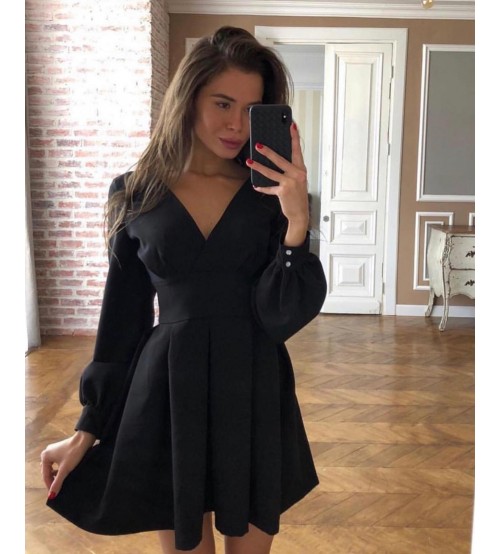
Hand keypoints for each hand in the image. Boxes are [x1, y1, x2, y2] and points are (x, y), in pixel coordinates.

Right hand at [40, 430, 95, 498]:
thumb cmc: (73, 453)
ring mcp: (54, 450)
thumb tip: (51, 495)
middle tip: (56, 489)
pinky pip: (56, 462)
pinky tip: (63, 473)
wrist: (84, 439)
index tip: (53, 494)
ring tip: (60, 482)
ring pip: (52, 467)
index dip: (49, 485)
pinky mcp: (60, 449)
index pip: (45, 475)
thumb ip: (57, 482)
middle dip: (51, 480)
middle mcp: (47, 452)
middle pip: (47, 470)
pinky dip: (58, 469)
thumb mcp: (65, 469)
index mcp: (45, 456)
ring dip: (55, 474)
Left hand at [247, 122, 308, 245]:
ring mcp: (290, 183)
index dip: (294, 137)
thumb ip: (289, 169)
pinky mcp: (283, 192)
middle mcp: (297, 174)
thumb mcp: (297, 180)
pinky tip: (255, 185)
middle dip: (268, 152)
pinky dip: (262, 187)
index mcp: (301, 169)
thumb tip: (276, 159)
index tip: (291, 125)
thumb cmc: (297, 195)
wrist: (300, 213)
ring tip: (249, 161)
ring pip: (271, 172)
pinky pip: (269, 188)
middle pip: (280, 159)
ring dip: (258, 167)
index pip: (297, 150)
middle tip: (257, 145)